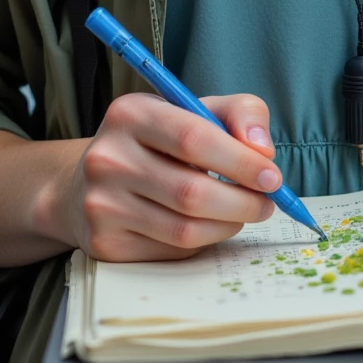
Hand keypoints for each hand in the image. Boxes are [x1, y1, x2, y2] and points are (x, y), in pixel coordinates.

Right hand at [55, 91, 282, 261]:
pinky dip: (202, 241)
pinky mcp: (104, 244)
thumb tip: (263, 150)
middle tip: (267, 203)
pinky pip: (170, 251)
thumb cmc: (157, 142)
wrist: (89, 182)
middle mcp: (108, 158)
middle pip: (191, 192)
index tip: (272, 176)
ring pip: (184, 229)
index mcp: (130, 113)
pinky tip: (208, 225)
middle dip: (242, 202)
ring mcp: (101, 205)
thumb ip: (239, 114)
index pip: (194, 138)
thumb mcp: (194, 110)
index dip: (240, 161)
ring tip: (243, 213)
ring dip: (228, 225)